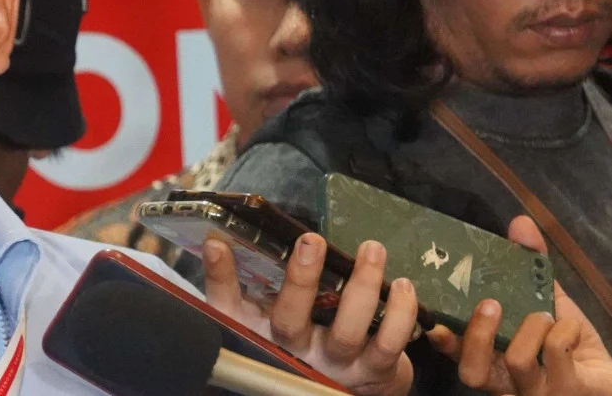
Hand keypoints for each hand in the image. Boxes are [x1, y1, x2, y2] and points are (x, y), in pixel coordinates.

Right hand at [203, 233, 416, 395]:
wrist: (340, 384)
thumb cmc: (298, 340)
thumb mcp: (264, 316)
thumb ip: (243, 283)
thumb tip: (218, 240)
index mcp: (260, 333)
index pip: (227, 308)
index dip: (219, 278)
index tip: (218, 243)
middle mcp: (292, 354)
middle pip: (289, 320)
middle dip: (301, 278)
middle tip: (312, 239)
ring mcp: (333, 366)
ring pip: (346, 332)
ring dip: (362, 286)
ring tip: (372, 249)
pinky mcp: (372, 372)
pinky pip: (387, 345)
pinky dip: (399, 315)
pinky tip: (401, 285)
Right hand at [427, 216, 611, 394]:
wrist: (608, 378)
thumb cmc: (569, 345)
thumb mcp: (545, 302)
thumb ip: (529, 267)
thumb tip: (520, 222)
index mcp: (493, 361)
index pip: (458, 357)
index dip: (443, 342)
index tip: (435, 319)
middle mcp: (507, 381)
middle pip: (473, 372)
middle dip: (477, 335)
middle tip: (491, 304)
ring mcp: (536, 390)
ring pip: (516, 360)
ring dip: (531, 327)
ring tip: (544, 315)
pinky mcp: (567, 390)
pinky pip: (556, 353)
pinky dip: (564, 330)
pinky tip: (569, 328)